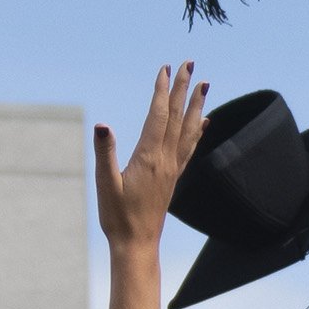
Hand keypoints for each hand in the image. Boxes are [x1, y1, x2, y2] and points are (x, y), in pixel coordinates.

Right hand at [97, 65, 206, 249]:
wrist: (137, 244)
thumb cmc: (118, 216)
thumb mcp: (105, 184)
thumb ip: (104, 153)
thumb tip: (102, 125)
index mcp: (149, 157)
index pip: (158, 115)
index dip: (162, 90)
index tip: (165, 69)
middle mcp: (166, 159)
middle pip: (178, 116)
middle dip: (184, 88)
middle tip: (190, 63)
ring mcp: (173, 168)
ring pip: (188, 129)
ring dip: (196, 105)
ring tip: (205, 85)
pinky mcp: (174, 177)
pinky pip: (190, 147)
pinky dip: (198, 130)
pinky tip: (204, 122)